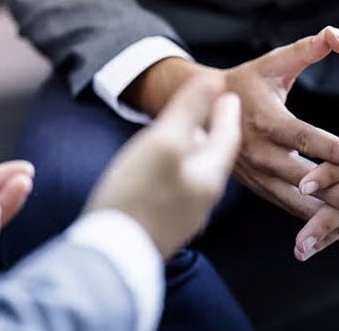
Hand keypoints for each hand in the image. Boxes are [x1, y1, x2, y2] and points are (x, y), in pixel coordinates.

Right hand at [86, 75, 240, 259]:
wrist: (111, 256)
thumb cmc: (137, 195)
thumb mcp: (165, 141)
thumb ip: (190, 110)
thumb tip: (215, 81)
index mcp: (209, 175)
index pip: (227, 136)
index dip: (226, 111)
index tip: (227, 93)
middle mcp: (203, 198)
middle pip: (213, 156)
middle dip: (213, 131)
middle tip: (212, 110)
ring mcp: (183, 215)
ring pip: (195, 173)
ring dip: (194, 151)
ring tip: (185, 135)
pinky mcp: (163, 226)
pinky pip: (177, 189)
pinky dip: (176, 170)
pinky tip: (160, 169)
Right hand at [125, 36, 338, 244]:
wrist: (200, 112)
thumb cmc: (243, 83)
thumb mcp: (270, 64)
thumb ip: (302, 52)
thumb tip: (332, 35)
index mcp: (267, 120)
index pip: (303, 137)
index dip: (331, 148)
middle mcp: (261, 153)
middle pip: (305, 180)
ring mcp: (259, 175)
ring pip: (298, 202)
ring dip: (333, 220)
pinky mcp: (260, 187)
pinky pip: (289, 207)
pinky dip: (315, 221)